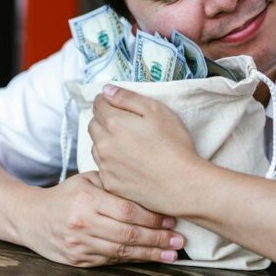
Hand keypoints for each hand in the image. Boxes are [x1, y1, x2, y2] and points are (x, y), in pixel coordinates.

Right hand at [24, 171, 184, 266]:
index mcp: (87, 200)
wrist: (31, 218)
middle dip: (157, 239)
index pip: (127, 211)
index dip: (152, 217)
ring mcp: (79, 245)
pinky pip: (110, 260)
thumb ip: (114, 185)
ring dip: (150, 254)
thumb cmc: (65, 196)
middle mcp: (83, 224)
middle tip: (179, 241)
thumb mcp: (86, 181)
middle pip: (128, 234)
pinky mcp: (78, 261)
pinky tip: (149, 258)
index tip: (171, 220)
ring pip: (121, 251)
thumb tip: (151, 191)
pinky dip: (132, 260)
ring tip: (171, 254)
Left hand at [89, 84, 203, 212]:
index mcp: (114, 123)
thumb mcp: (156, 111)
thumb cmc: (174, 146)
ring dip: (106, 141)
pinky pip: (103, 167)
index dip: (107, 101)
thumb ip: (127, 98)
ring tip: (129, 145)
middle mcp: (104, 144)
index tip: (116, 103)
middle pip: (93, 125)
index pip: (98, 104)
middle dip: (104, 120)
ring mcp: (105, 166)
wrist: (182, 185)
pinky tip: (130, 163)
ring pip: (96, 146)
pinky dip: (111, 162)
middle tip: (126, 124)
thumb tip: (106, 90)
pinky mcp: (110, 184)